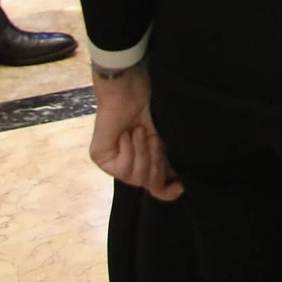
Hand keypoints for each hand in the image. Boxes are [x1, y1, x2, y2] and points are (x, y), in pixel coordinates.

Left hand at [89, 64, 184, 200]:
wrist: (131, 90)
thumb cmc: (152, 108)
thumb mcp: (166, 140)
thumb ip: (170, 163)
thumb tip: (179, 187)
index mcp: (147, 160)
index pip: (156, 189)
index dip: (167, 192)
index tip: (179, 187)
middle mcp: (130, 163)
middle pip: (149, 184)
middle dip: (157, 160)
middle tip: (155, 138)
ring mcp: (114, 162)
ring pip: (136, 178)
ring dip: (143, 152)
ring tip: (141, 131)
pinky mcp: (101, 158)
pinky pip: (122, 169)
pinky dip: (129, 149)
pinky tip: (126, 134)